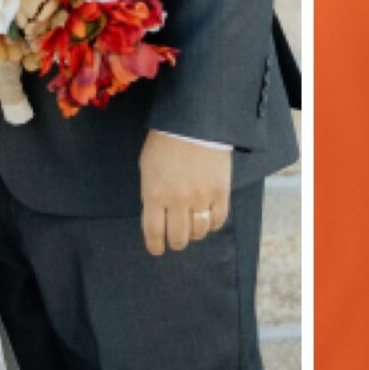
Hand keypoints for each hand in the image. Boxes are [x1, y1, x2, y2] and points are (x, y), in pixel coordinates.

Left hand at [138, 131, 233, 255]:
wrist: (194, 121)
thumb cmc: (166, 141)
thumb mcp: (147, 167)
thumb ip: (150, 193)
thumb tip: (156, 216)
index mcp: (155, 194)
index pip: (153, 233)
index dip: (155, 245)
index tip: (157, 249)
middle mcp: (177, 200)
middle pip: (178, 237)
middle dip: (175, 242)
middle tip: (176, 239)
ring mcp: (201, 197)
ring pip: (199, 232)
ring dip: (194, 233)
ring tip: (192, 226)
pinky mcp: (220, 191)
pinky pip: (218, 220)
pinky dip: (212, 224)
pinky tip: (208, 218)